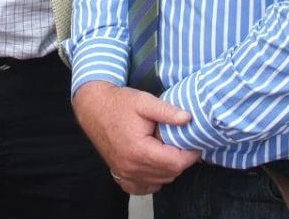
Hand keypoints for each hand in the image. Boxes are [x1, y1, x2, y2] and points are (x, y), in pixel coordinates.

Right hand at [72, 81, 200, 195]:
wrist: (94, 108)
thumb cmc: (119, 103)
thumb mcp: (144, 101)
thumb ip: (167, 111)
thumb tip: (188, 119)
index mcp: (139, 150)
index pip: (175, 163)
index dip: (190, 154)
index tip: (194, 142)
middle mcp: (131, 167)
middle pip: (169, 174)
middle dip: (181, 160)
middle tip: (181, 142)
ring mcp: (125, 174)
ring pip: (159, 181)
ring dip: (169, 168)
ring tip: (167, 148)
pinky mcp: (120, 176)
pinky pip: (144, 187)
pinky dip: (154, 179)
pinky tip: (154, 162)